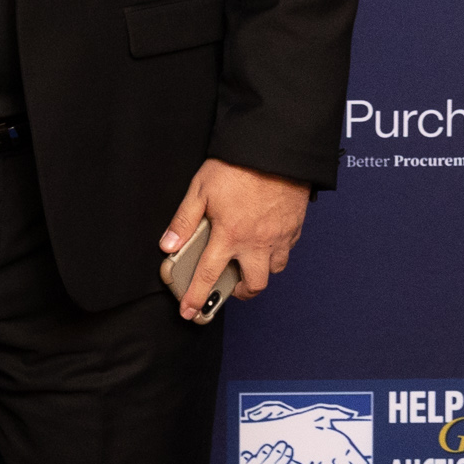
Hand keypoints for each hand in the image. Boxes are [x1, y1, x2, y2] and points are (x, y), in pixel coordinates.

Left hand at [160, 161, 311, 318]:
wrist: (276, 150)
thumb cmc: (238, 166)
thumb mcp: (200, 189)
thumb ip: (184, 220)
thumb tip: (168, 244)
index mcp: (230, 235)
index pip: (208, 276)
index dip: (197, 298)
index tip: (190, 313)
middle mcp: (257, 242)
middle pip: (253, 285)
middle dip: (240, 292)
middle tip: (230, 285)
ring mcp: (279, 237)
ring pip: (274, 270)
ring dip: (260, 271)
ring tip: (248, 261)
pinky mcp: (295, 228)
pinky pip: (287, 251)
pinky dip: (276, 253)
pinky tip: (265, 242)